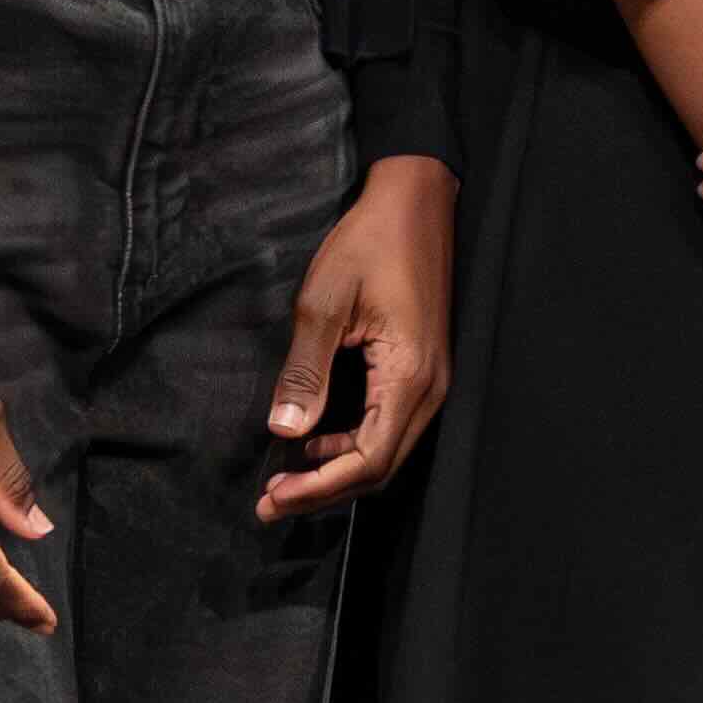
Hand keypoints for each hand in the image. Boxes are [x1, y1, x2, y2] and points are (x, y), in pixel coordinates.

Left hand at [259, 155, 453, 518]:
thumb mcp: (325, 303)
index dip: (318, 488)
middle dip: (324, 491)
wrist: (414, 201)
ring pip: (387, 451)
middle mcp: (431, 388)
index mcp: (409, 376)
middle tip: (271, 501)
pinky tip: (316, 439)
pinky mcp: (422, 370)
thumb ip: (306, 372)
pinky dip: (352, 445)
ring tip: (288, 476)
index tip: (272, 498)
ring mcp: (432, 381)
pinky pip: (390, 426)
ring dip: (337, 471)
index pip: (367, 460)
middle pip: (380, 468)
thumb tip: (284, 431)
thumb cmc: (371, 242)